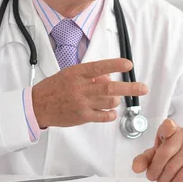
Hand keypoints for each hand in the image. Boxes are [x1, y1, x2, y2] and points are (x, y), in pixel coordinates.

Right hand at [32, 58, 147, 127]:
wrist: (38, 105)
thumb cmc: (55, 87)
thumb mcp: (71, 74)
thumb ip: (91, 75)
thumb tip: (109, 77)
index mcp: (77, 74)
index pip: (100, 67)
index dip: (115, 65)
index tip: (128, 65)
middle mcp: (81, 88)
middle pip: (110, 88)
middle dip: (130, 88)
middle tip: (144, 88)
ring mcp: (82, 103)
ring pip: (109, 102)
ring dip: (115, 100)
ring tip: (112, 99)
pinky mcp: (82, 117)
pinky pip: (103, 116)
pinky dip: (110, 113)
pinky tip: (109, 111)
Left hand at [132, 119, 182, 181]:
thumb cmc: (171, 155)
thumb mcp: (154, 155)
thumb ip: (144, 159)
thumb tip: (136, 167)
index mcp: (170, 129)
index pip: (168, 126)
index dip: (167, 127)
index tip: (167, 127)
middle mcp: (182, 135)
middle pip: (165, 153)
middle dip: (155, 169)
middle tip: (152, 176)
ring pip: (173, 167)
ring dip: (163, 179)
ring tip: (161, 181)